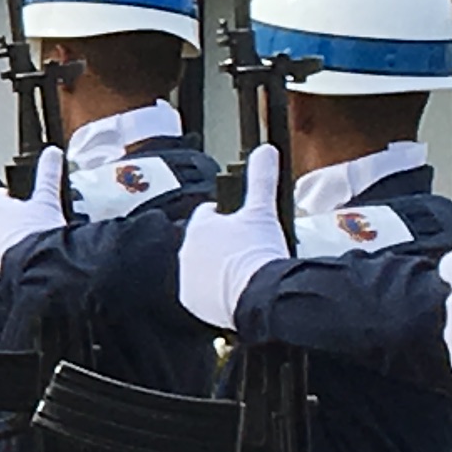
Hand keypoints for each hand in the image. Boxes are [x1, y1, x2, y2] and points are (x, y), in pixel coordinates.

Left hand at [0, 150, 68, 282]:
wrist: (38, 271)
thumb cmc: (39, 234)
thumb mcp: (48, 200)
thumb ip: (49, 175)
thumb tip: (52, 152)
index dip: (7, 197)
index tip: (13, 197)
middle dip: (11, 223)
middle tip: (30, 224)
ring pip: (0, 244)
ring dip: (13, 244)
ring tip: (33, 246)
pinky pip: (5, 265)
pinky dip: (15, 263)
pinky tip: (30, 264)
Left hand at [179, 144, 290, 332]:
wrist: (260, 296)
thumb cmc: (259, 253)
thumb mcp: (263, 211)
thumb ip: (261, 179)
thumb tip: (265, 150)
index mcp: (199, 227)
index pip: (209, 214)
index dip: (227, 218)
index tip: (242, 225)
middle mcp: (186, 251)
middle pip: (205, 243)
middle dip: (222, 245)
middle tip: (247, 251)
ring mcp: (186, 278)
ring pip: (203, 268)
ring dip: (218, 269)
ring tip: (243, 272)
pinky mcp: (191, 302)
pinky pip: (202, 294)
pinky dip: (214, 293)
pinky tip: (234, 291)